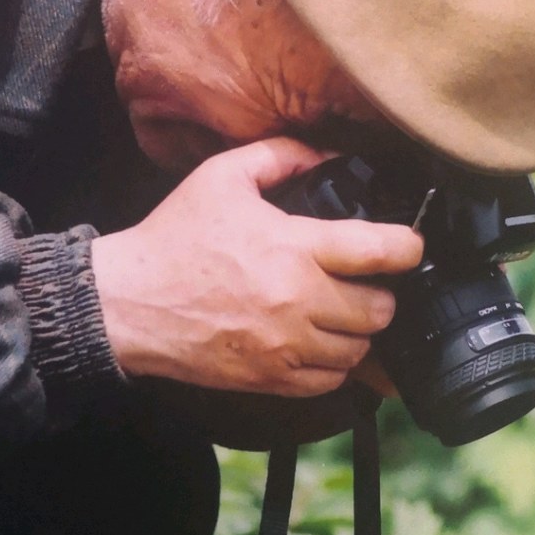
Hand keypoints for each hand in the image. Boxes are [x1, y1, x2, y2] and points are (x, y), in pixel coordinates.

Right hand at [90, 137, 422, 396]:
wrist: (126, 304)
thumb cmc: (172, 242)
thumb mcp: (223, 177)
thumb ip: (281, 156)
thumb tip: (325, 154)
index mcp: (294, 248)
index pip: (380, 251)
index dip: (407, 246)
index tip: (408, 244)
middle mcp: (298, 301)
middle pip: (380, 309)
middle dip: (379, 293)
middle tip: (362, 282)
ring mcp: (286, 346)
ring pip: (360, 349)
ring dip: (357, 331)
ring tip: (338, 313)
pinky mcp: (271, 378)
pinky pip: (331, 381)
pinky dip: (333, 364)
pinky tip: (317, 342)